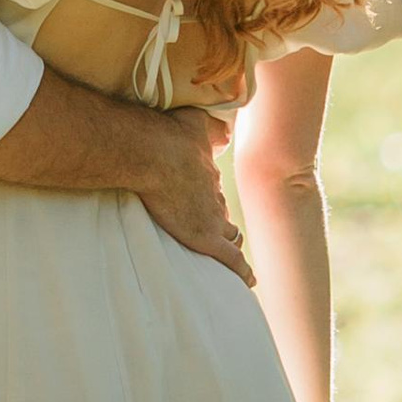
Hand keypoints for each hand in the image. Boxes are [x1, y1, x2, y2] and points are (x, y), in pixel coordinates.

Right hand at [132, 107, 251, 284]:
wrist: (154, 154)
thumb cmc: (168, 135)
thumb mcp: (194, 121)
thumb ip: (208, 127)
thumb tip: (223, 131)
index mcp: (208, 173)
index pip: (213, 190)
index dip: (210, 197)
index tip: (206, 202)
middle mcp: (214, 197)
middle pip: (223, 213)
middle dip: (222, 221)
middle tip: (219, 230)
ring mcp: (212, 219)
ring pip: (230, 236)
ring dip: (230, 243)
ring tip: (230, 255)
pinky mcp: (206, 238)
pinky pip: (231, 260)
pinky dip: (242, 271)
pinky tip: (248, 281)